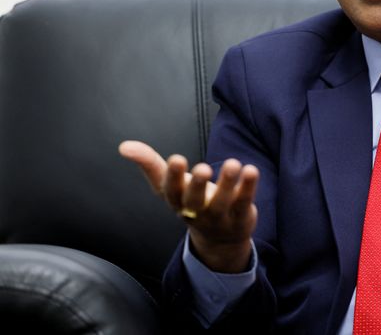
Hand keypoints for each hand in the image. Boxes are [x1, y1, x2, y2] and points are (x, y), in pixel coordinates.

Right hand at [118, 140, 258, 272]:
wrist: (219, 239)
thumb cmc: (190, 202)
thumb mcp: (169, 184)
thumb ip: (150, 164)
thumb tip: (123, 146)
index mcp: (176, 202)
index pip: (170, 191)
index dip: (173, 177)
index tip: (176, 158)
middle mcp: (196, 212)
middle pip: (194, 201)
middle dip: (197, 184)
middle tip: (203, 167)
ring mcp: (218, 217)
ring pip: (222, 202)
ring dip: (227, 183)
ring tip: (233, 163)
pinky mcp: (240, 217)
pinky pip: (244, 203)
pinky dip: (248, 187)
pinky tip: (251, 170)